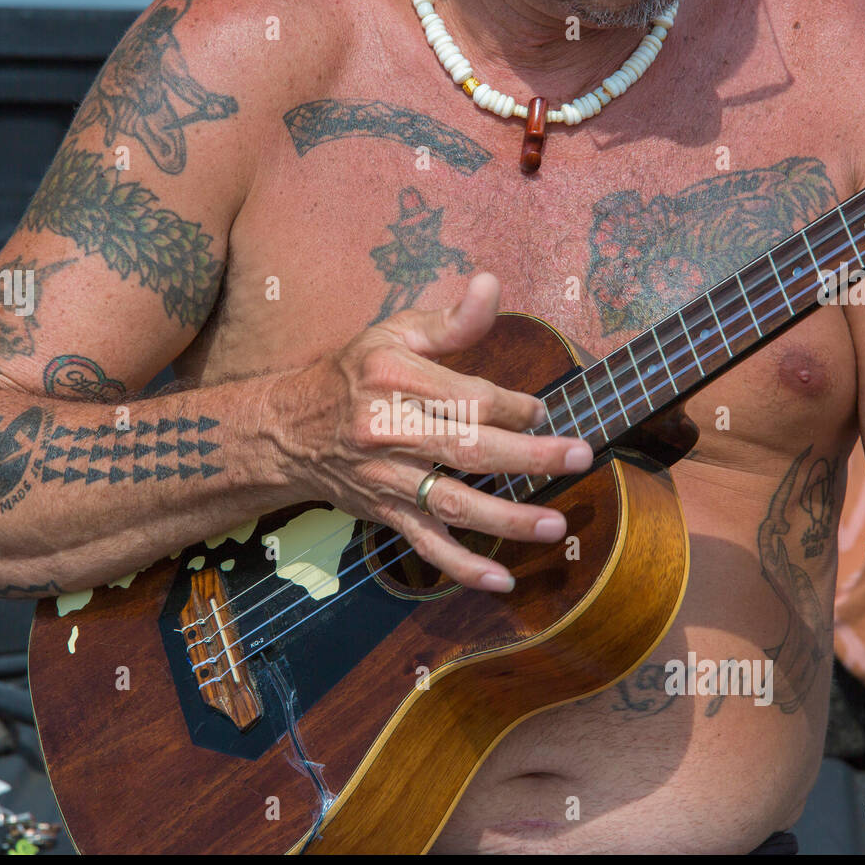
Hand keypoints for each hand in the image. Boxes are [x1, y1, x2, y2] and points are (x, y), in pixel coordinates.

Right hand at [269, 273, 593, 592]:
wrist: (285, 430)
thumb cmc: (350, 375)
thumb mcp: (392, 334)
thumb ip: (449, 320)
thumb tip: (491, 284)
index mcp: (394, 377)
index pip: (468, 396)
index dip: (513, 406)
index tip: (540, 412)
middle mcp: (388, 429)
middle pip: (468, 448)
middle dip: (529, 456)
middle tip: (579, 456)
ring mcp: (386, 477)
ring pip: (452, 502)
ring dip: (507, 518)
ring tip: (555, 524)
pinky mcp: (383, 512)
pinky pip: (425, 543)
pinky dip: (462, 566)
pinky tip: (501, 579)